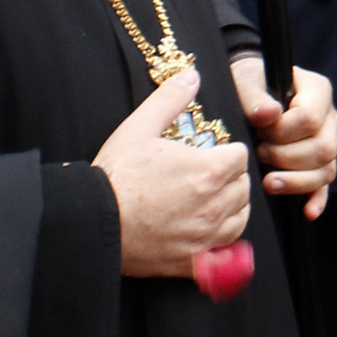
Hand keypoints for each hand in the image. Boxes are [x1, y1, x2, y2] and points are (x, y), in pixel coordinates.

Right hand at [97, 68, 250, 278]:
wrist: (93, 222)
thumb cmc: (115, 175)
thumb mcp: (138, 128)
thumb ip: (169, 99)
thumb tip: (192, 75)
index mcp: (208, 171)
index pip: (240, 156)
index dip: (227, 151)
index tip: (212, 153)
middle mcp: (214, 205)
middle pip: (243, 186)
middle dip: (231, 177)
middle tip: (210, 174)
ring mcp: (205, 235)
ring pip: (241, 216)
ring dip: (232, 205)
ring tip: (213, 197)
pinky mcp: (194, 260)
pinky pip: (226, 249)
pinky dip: (225, 238)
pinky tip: (210, 227)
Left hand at [236, 55, 336, 219]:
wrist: (249, 89)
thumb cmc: (249, 81)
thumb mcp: (246, 79)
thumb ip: (255, 95)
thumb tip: (269, 115)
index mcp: (317, 90)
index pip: (310, 119)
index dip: (282, 131)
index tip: (259, 129)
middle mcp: (329, 117)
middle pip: (324, 149)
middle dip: (286, 157)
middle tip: (260, 152)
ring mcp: (328, 141)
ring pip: (326, 170)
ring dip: (296, 181)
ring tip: (268, 181)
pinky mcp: (318, 164)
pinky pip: (325, 186)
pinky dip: (317, 200)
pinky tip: (307, 211)